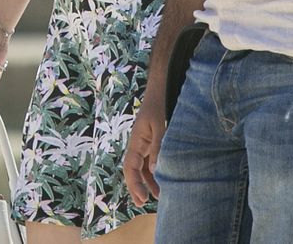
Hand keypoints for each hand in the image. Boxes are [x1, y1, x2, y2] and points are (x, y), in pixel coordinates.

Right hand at [124, 85, 166, 205]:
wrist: (160, 90)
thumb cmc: (158, 105)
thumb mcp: (160, 126)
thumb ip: (158, 148)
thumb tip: (154, 171)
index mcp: (136, 141)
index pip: (130, 167)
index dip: (134, 184)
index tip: (142, 198)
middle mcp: (138, 144)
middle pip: (133, 170)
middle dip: (137, 186)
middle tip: (143, 203)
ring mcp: (145, 143)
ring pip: (142, 167)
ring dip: (147, 181)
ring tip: (156, 196)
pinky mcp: (152, 142)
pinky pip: (150, 160)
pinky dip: (153, 172)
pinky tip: (161, 179)